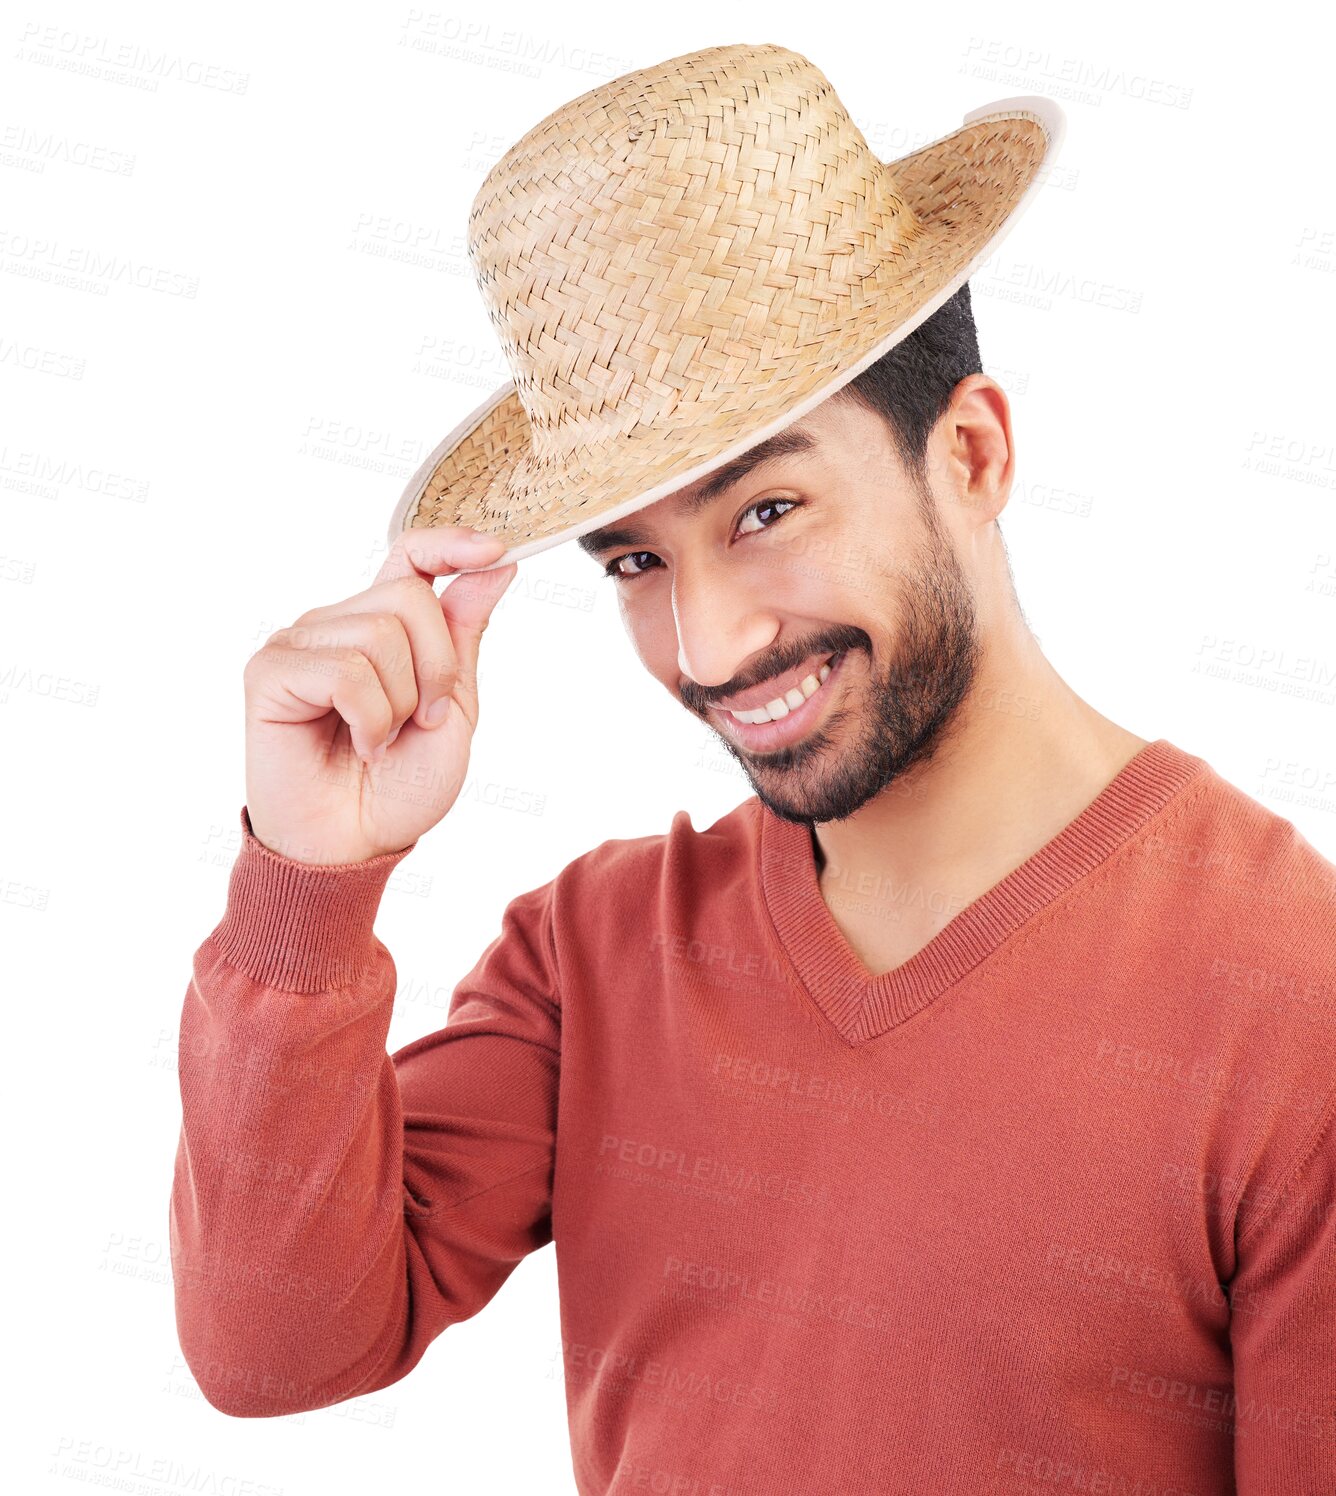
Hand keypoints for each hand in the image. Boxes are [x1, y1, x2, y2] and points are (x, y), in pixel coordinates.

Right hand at [242, 527, 515, 864]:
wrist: (358, 844)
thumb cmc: (402, 785)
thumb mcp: (455, 707)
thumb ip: (465, 634)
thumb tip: (497, 563)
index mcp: (383, 626)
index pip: (410, 555)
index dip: (448, 542)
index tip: (494, 548)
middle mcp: (337, 623)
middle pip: (409, 597)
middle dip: (437, 669)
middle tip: (420, 722)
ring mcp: (300, 642)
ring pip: (379, 633)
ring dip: (399, 703)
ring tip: (381, 740)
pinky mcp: (270, 671)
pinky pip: (345, 671)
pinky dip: (369, 719)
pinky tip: (358, 746)